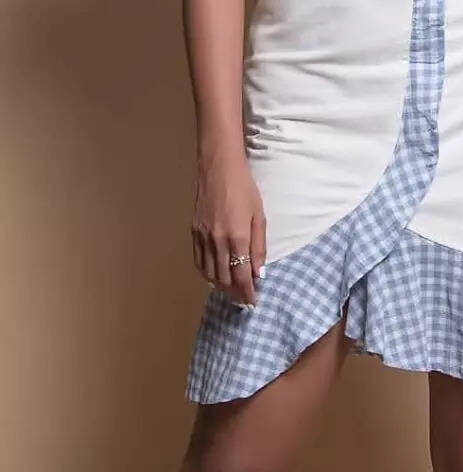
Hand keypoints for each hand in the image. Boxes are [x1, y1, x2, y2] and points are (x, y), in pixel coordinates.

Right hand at [191, 142, 266, 307]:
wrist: (218, 168)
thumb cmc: (244, 189)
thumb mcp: (258, 216)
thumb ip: (259, 246)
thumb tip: (258, 273)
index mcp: (237, 237)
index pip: (242, 275)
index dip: (247, 292)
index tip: (253, 302)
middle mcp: (217, 241)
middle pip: (224, 278)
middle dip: (235, 293)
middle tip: (244, 300)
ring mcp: (203, 237)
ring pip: (209, 273)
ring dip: (221, 287)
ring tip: (231, 291)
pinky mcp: (194, 232)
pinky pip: (198, 262)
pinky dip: (206, 274)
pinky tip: (214, 276)